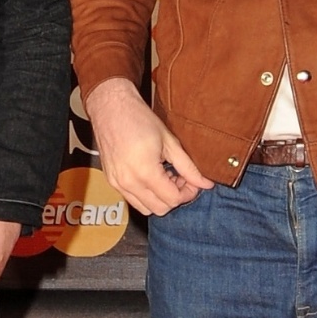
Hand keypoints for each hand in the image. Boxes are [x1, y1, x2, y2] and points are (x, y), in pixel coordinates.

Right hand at [86, 77, 211, 215]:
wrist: (111, 108)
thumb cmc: (139, 119)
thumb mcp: (170, 142)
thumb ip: (188, 167)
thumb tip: (206, 184)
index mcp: (145, 172)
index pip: (173, 199)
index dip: (188, 193)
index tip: (192, 182)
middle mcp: (128, 182)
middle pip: (160, 209)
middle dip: (175, 197)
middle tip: (181, 179)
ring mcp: (117, 183)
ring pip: (145, 208)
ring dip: (160, 199)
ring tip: (166, 177)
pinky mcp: (111, 181)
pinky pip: (132, 199)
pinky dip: (146, 195)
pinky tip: (151, 176)